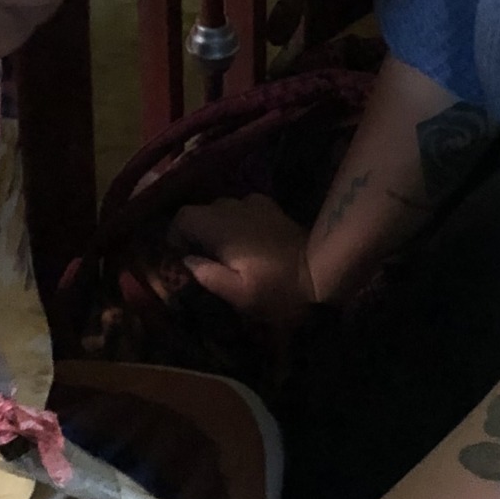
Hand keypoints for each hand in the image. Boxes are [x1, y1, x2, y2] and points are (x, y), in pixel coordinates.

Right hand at [171, 195, 317, 324]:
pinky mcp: (271, 207)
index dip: (175, 236)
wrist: (324, 272)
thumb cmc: (278, 289)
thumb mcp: (238, 294)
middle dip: (196, 233)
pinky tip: (247, 242)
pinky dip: (236, 222)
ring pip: (221, 209)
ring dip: (217, 228)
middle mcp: (234, 207)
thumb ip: (207, 274)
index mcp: (221, 227)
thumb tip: (186, 259)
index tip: (181, 258)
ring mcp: (255, 203)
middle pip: (201, 211)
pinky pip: (242, 209)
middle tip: (204, 261)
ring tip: (225, 254)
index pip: (182, 216)